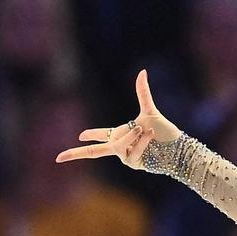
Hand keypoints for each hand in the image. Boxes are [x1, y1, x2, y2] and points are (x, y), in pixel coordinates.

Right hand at [54, 68, 180, 169]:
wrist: (177, 148)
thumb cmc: (164, 132)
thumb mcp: (150, 111)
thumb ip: (142, 92)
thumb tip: (142, 71)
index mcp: (121, 134)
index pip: (101, 135)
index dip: (90, 135)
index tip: (79, 136)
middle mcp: (121, 147)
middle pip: (94, 152)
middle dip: (76, 154)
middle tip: (58, 158)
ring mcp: (126, 157)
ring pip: (118, 145)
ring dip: (132, 136)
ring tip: (148, 132)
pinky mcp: (133, 164)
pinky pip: (130, 151)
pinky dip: (140, 143)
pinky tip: (150, 138)